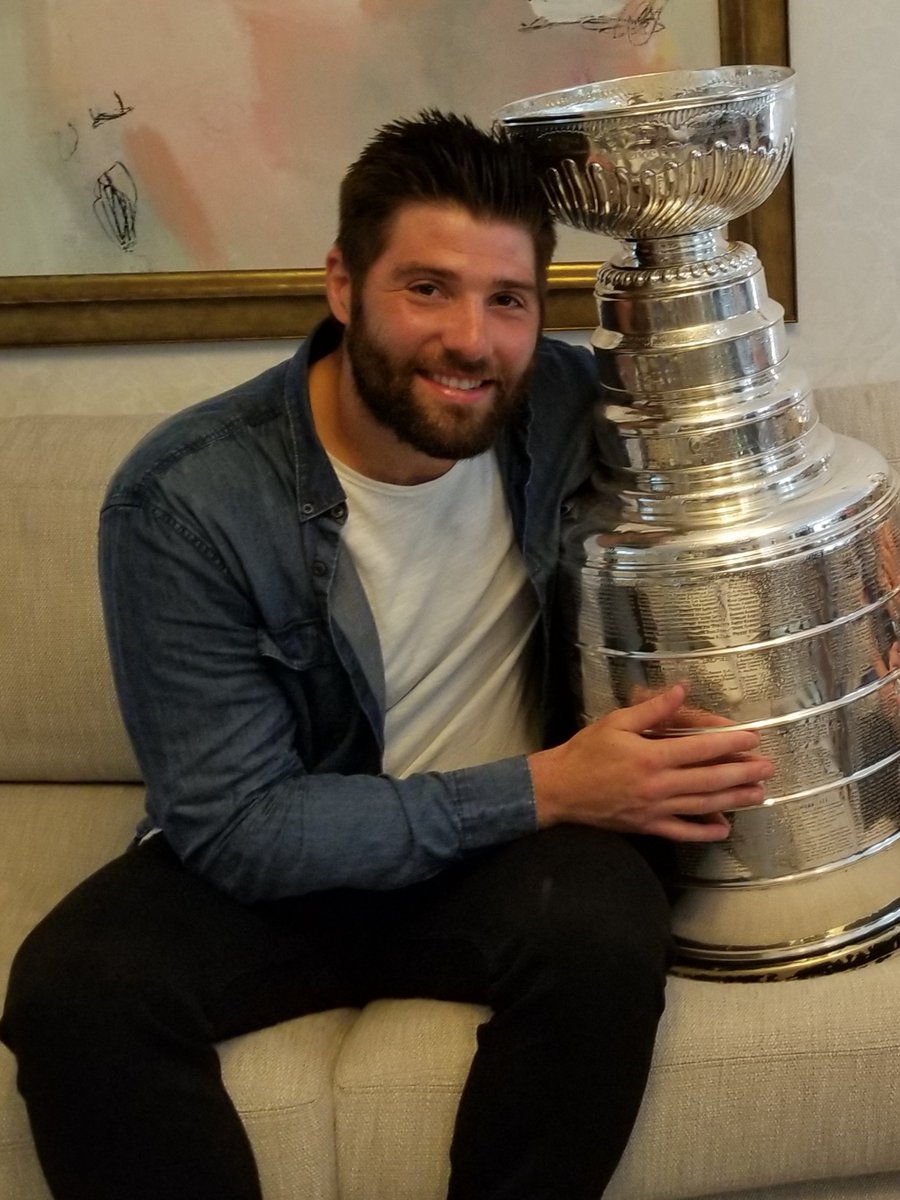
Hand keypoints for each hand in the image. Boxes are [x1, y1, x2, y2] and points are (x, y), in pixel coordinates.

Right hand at [527, 684, 771, 842]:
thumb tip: (682, 690)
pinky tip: (724, 829)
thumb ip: (653, 710)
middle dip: (742, 773)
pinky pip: (682, 832)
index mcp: (652, 756)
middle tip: (767, 768)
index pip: (700, 749)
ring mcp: (655, 809)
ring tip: (759, 795)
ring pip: (703, 805)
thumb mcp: (616, 722)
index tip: (752, 738)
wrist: (560, 789)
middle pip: (710, 779)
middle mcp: (659, 785)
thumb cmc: (586, 751)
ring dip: (734, 800)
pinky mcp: (648, 826)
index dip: (729, 743)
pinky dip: (704, 832)